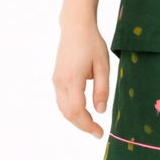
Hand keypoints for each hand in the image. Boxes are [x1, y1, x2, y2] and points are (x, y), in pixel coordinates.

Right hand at [53, 19, 110, 137]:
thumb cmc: (92, 43)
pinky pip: (61, 100)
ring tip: (91, 124)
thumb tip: (101, 111)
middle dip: (82, 125)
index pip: (77, 110)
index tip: (99, 132)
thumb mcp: (103, 66)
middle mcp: (60, 81)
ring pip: (63, 108)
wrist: (75, 27)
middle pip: (67, 113)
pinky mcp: (56, 78)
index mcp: (73, 79)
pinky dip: (71, 110)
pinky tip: (83, 112)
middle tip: (97, 131)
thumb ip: (102, 89)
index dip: (87, 125)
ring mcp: (56, 80)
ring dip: (76, 119)